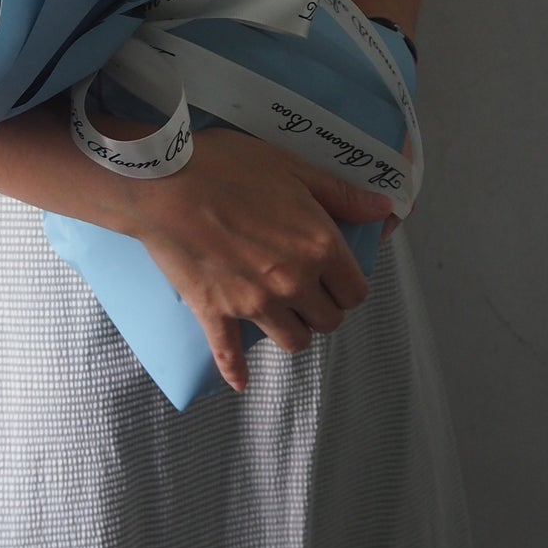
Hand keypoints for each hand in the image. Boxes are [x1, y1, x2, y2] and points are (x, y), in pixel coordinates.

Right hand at [113, 124, 395, 392]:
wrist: (163, 181)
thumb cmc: (228, 166)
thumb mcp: (292, 167)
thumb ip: (340, 194)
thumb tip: (383, 210)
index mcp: (319, 248)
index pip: (356, 292)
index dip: (347, 284)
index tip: (333, 274)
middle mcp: (294, 283)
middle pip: (328, 321)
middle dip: (321, 306)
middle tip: (304, 287)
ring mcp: (254, 303)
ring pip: (292, 341)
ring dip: (291, 329)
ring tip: (279, 311)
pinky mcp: (216, 312)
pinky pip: (229, 354)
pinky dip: (236, 370)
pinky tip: (240, 382)